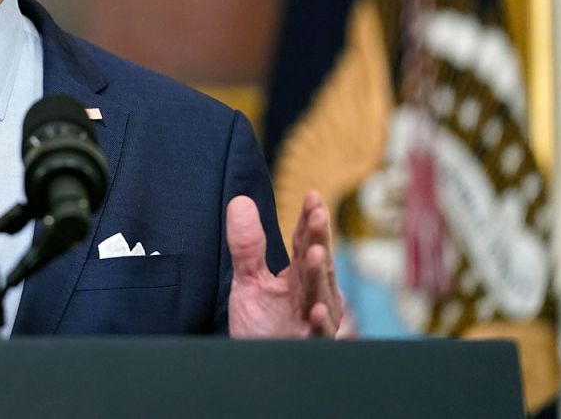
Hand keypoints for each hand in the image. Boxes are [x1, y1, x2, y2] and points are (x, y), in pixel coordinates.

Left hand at [226, 190, 342, 337]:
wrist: (256, 363)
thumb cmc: (261, 324)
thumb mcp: (249, 280)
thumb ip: (247, 245)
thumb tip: (240, 200)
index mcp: (300, 276)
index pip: (305, 242)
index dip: (309, 220)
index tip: (312, 196)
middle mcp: (313, 293)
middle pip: (317, 262)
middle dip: (318, 239)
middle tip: (318, 215)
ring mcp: (314, 319)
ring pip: (320, 293)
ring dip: (319, 274)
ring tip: (316, 253)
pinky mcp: (309, 344)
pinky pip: (318, 334)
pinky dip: (319, 322)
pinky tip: (315, 309)